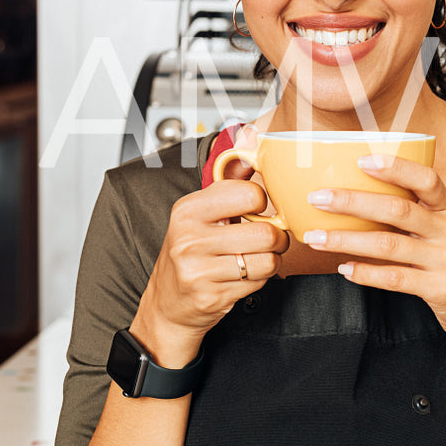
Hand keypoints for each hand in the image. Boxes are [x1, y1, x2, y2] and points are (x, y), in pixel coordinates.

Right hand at [133, 137, 290, 364]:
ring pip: (268, 259)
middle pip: (266, 231)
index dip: (263, 203)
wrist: (169, 305)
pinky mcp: (211, 296)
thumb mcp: (202, 213)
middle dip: (276, 237)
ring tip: (254, 258)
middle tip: (265, 239)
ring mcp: (198, 270)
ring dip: (271, 260)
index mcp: (188, 210)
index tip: (256, 210)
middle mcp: (189, 238)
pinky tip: (242, 277)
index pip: (250, 193)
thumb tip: (251, 140)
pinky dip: (260, 280)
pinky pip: (260, 282)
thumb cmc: (191, 253)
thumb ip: (230, 181)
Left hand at [302, 154, 445, 341]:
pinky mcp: (438, 288)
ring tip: (316, 238)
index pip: (426, 179)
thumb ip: (414, 212)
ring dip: (347, 240)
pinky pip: (395, 279)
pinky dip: (366, 273)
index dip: (396, 167)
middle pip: (398, 210)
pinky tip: (344, 268)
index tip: (362, 161)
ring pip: (389, 245)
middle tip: (318, 198)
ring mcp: (445, 260)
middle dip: (353, 202)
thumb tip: (359, 196)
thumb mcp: (444, 228)